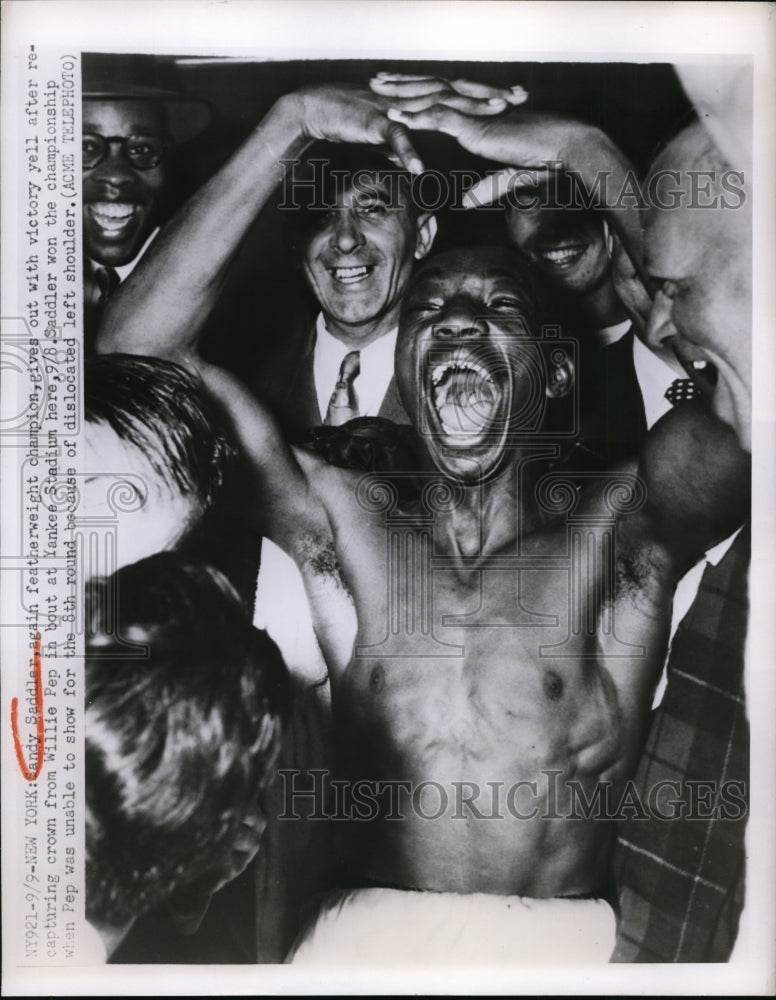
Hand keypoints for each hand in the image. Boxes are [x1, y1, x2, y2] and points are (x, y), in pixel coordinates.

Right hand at [290, 77, 526, 175]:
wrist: (318, 108)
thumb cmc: (352, 120)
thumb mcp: (385, 134)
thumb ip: (403, 144)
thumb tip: (414, 161)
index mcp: (419, 101)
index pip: (460, 96)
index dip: (487, 96)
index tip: (516, 100)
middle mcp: (413, 98)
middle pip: (457, 95)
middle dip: (487, 98)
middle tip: (516, 100)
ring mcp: (396, 108)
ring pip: (434, 110)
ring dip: (461, 114)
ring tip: (487, 125)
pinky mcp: (375, 121)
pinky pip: (395, 137)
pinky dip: (407, 152)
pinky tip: (419, 168)